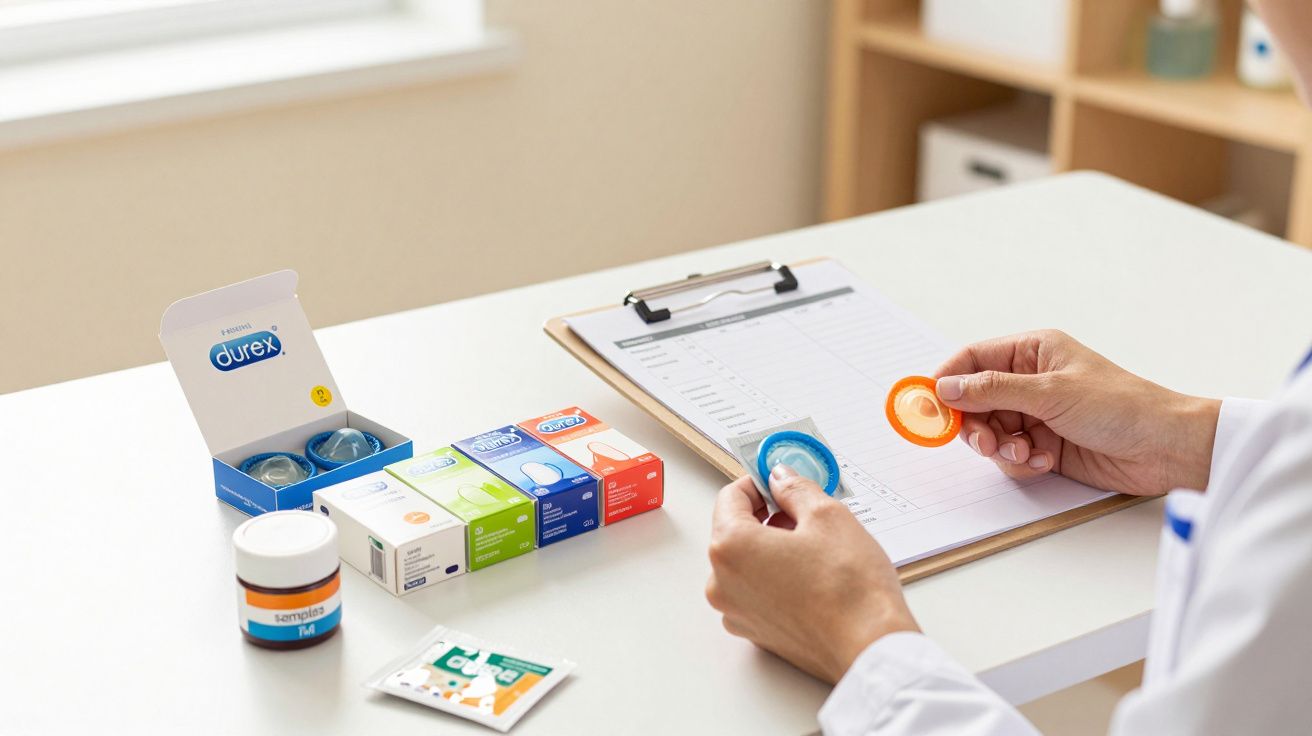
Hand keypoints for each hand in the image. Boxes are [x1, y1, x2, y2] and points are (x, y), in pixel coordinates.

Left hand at [705, 465, 917, 683]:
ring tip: (815, 547)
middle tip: (805, 512)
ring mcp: (736, 612)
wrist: (869, 647)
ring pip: (747, 563)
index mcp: (730, 548)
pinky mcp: (756, 633)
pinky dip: (776, 577)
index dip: (758, 482)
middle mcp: (722, 583)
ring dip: (772, 547)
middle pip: (736, 532)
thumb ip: (795, 489)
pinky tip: (811, 577)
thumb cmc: (850, 587)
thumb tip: (780, 478)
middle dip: (767, 516)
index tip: (780, 480)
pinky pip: (757, 592)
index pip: (730, 498)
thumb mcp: (827, 516)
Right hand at [934, 330, 1220, 494]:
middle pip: (975, 400)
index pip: (973, 359)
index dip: (948, 380)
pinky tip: (1045, 460)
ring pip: (991, 431)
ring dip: (1001, 447)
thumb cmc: (1121, 405)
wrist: (1166, 448)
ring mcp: (1037, 414)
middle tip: (984, 442)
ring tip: (1024, 453)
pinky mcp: (1045, 445)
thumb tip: (946, 387)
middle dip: (975, 424)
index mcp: (1033, 351)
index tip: (930, 405)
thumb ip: (992, 390)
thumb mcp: (1050, 392)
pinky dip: (1021, 461)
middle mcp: (1031, 380)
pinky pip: (1012, 455)